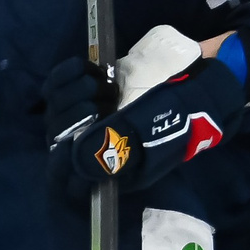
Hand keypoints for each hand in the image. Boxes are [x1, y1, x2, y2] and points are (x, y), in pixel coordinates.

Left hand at [43, 54, 242, 192]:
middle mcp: (92, 148)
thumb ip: (116, 149)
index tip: (72, 141)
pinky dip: (65, 74)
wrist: (196, 85)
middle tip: (101, 99)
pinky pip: (55, 86)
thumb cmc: (179, 117)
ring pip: (53, 112)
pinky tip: (87, 67)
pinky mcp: (82, 93)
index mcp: (108, 170)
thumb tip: (76, 161)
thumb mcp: (152, 137)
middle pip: (56, 141)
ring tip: (102, 84)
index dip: (62, 165)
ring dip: (70, 94)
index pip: (66, 181)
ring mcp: (84, 120)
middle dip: (72, 118)